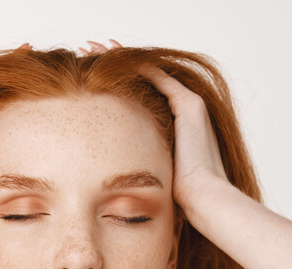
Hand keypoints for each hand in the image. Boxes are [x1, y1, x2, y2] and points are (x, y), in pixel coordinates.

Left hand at [78, 39, 230, 214]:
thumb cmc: (177, 192)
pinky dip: (135, 68)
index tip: (95, 73)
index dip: (121, 80)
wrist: (201, 195)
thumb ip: (141, 160)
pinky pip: (158, 78)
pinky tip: (111, 59)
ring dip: (121, 60)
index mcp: (178, 123)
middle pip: (147, 78)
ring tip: (95, 50)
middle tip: (90, 52)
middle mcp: (187, 108)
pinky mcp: (189, 105)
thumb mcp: (154, 169)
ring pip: (151, 73)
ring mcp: (191, 105)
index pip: (146, 92)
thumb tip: (115, 173)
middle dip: (117, 63)